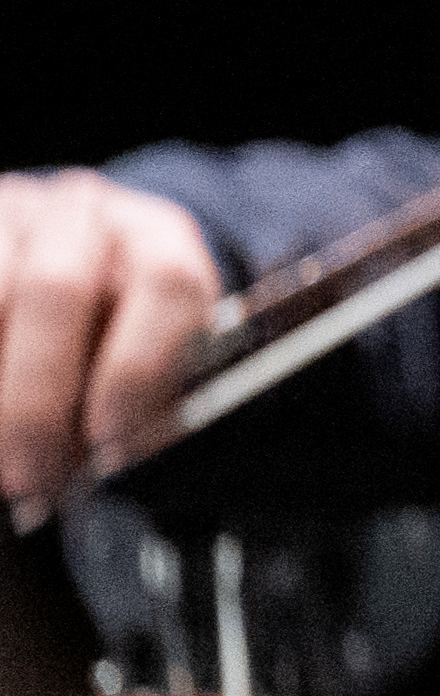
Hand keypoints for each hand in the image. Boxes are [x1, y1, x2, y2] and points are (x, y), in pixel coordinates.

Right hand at [0, 171, 228, 519]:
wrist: (58, 258)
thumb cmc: (110, 326)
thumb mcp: (149, 349)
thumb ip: (146, 399)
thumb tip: (118, 464)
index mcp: (156, 236)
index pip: (166, 283)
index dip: (140, 366)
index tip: (113, 440)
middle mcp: (79, 215)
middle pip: (57, 289)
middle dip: (39, 402)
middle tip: (32, 480)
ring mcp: (8, 217)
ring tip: (1, 467)